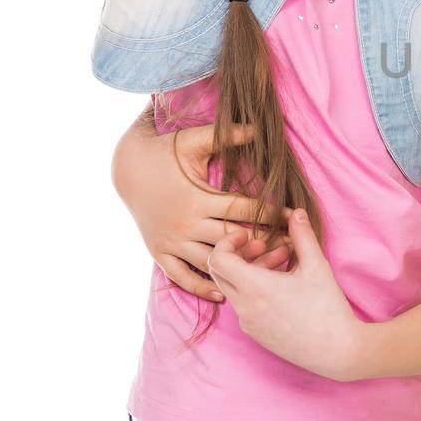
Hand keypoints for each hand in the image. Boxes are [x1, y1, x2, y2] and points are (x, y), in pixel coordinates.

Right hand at [112, 118, 288, 302]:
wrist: (126, 170)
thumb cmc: (165, 153)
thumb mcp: (194, 141)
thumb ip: (227, 135)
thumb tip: (259, 126)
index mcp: (198, 198)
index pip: (243, 209)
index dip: (271, 213)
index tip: (294, 216)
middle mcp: (186, 224)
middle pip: (232, 240)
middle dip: (262, 244)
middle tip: (290, 249)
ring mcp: (172, 242)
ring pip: (211, 263)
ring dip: (238, 268)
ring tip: (267, 273)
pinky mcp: (160, 252)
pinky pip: (181, 277)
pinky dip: (202, 287)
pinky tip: (223, 294)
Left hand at [207, 210, 367, 380]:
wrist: (336, 351)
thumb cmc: (327, 308)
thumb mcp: (317, 266)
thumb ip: (302, 235)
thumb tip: (296, 212)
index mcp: (254, 287)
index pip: (217, 259)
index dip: (228, 242)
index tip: (250, 235)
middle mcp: (244, 306)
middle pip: (220, 273)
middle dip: (239, 254)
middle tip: (265, 247)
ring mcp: (248, 323)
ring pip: (235, 289)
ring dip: (251, 272)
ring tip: (284, 263)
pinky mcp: (256, 334)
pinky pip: (244, 305)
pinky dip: (255, 290)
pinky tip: (284, 287)